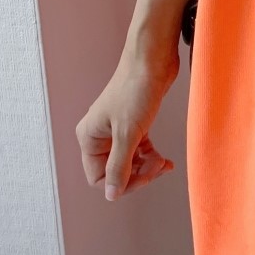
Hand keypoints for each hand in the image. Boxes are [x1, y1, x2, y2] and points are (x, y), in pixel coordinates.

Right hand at [76, 56, 176, 200]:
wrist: (153, 59)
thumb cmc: (136, 89)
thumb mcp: (128, 133)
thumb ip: (118, 166)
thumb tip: (111, 195)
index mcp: (89, 138)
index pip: (99, 178)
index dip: (122, 183)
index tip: (144, 176)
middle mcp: (100, 135)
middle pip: (115, 172)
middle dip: (138, 174)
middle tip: (158, 167)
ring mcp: (117, 130)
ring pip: (129, 162)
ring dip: (147, 167)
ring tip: (164, 163)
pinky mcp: (134, 123)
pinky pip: (140, 150)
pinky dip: (152, 157)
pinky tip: (165, 160)